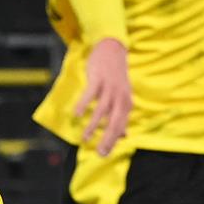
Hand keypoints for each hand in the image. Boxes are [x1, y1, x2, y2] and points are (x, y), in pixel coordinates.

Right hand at [74, 38, 131, 156]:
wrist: (113, 50)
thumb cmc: (115, 76)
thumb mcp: (122, 96)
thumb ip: (122, 115)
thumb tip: (125, 135)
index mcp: (126, 104)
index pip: (121, 126)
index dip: (113, 141)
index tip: (104, 154)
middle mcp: (121, 97)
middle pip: (115, 122)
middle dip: (107, 139)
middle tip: (99, 153)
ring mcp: (110, 88)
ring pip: (102, 111)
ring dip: (93, 126)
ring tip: (84, 138)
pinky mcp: (98, 79)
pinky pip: (90, 94)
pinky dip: (83, 104)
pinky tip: (76, 114)